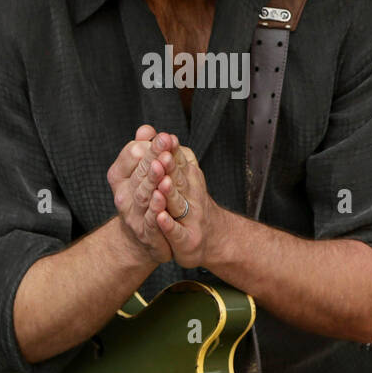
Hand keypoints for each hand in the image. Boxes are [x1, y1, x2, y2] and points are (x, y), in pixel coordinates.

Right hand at [106, 125, 177, 265]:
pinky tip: (162, 197)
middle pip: (139, 172)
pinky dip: (155, 209)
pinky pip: (150, 219)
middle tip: (165, 142)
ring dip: (152, 180)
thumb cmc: (143, 196)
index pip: (131, 155)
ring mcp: (133, 214)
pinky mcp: (145, 232)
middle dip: (152, 157)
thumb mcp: (140, 171)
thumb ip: (143, 149)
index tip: (163, 136)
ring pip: (143, 194)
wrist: (142, 238)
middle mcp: (122, 194)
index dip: (147, 145)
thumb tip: (146, 129)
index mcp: (119, 176)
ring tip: (162, 166)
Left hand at [155, 139, 225, 268]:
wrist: (214, 238)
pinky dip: (168, 225)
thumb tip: (157, 132)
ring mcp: (191, 218)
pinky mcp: (187, 239)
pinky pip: (176, 231)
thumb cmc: (192, 204)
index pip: (179, 162)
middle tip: (161, 156)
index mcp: (190, 179)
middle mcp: (193, 196)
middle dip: (170, 169)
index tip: (163, 138)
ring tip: (161, 184)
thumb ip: (172, 157)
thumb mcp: (185, 178)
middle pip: (179, 180)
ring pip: (178, 204)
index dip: (171, 151)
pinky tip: (160, 218)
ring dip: (170, 194)